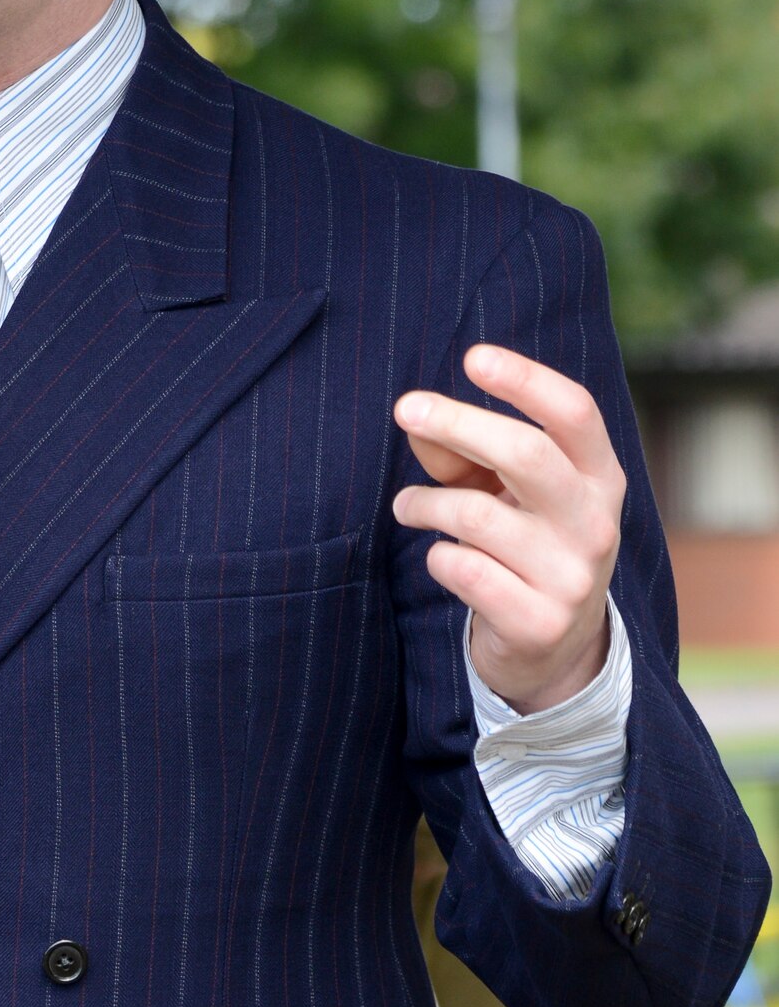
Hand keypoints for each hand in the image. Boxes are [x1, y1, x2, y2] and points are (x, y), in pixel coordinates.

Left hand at [391, 343, 624, 713]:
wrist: (553, 648)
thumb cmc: (523, 544)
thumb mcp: (505, 492)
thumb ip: (464, 454)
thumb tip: (416, 420)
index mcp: (600, 477)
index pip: (575, 413)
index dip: (526, 380)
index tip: (473, 357)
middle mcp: (596, 523)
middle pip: (527, 452)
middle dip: (458, 422)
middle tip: (406, 408)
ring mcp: (573, 577)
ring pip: (477, 515)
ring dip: (425, 504)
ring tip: (408, 507)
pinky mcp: (539, 623)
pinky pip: (463, 570)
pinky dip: (437, 557)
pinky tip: (442, 559)